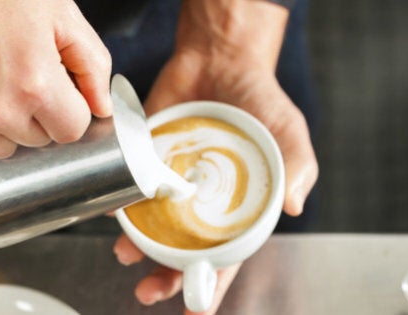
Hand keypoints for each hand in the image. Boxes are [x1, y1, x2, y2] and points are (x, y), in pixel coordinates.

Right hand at [0, 0, 111, 157]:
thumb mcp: (58, 14)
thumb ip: (91, 64)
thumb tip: (102, 107)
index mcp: (34, 84)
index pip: (73, 130)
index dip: (72, 110)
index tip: (62, 92)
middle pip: (39, 140)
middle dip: (41, 115)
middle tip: (24, 74)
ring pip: (1, 146)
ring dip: (6, 124)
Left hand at [113, 1, 317, 313]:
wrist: (221, 59)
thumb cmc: (261, 99)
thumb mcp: (288, 131)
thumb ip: (296, 167)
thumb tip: (293, 205)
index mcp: (236, 205)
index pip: (226, 253)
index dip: (213, 282)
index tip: (198, 306)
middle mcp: (200, 200)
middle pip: (182, 249)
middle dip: (165, 274)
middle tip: (149, 291)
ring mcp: (172, 181)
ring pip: (151, 225)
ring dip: (136, 245)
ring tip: (125, 252)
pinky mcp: (147, 158)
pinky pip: (129, 185)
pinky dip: (118, 201)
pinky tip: (110, 211)